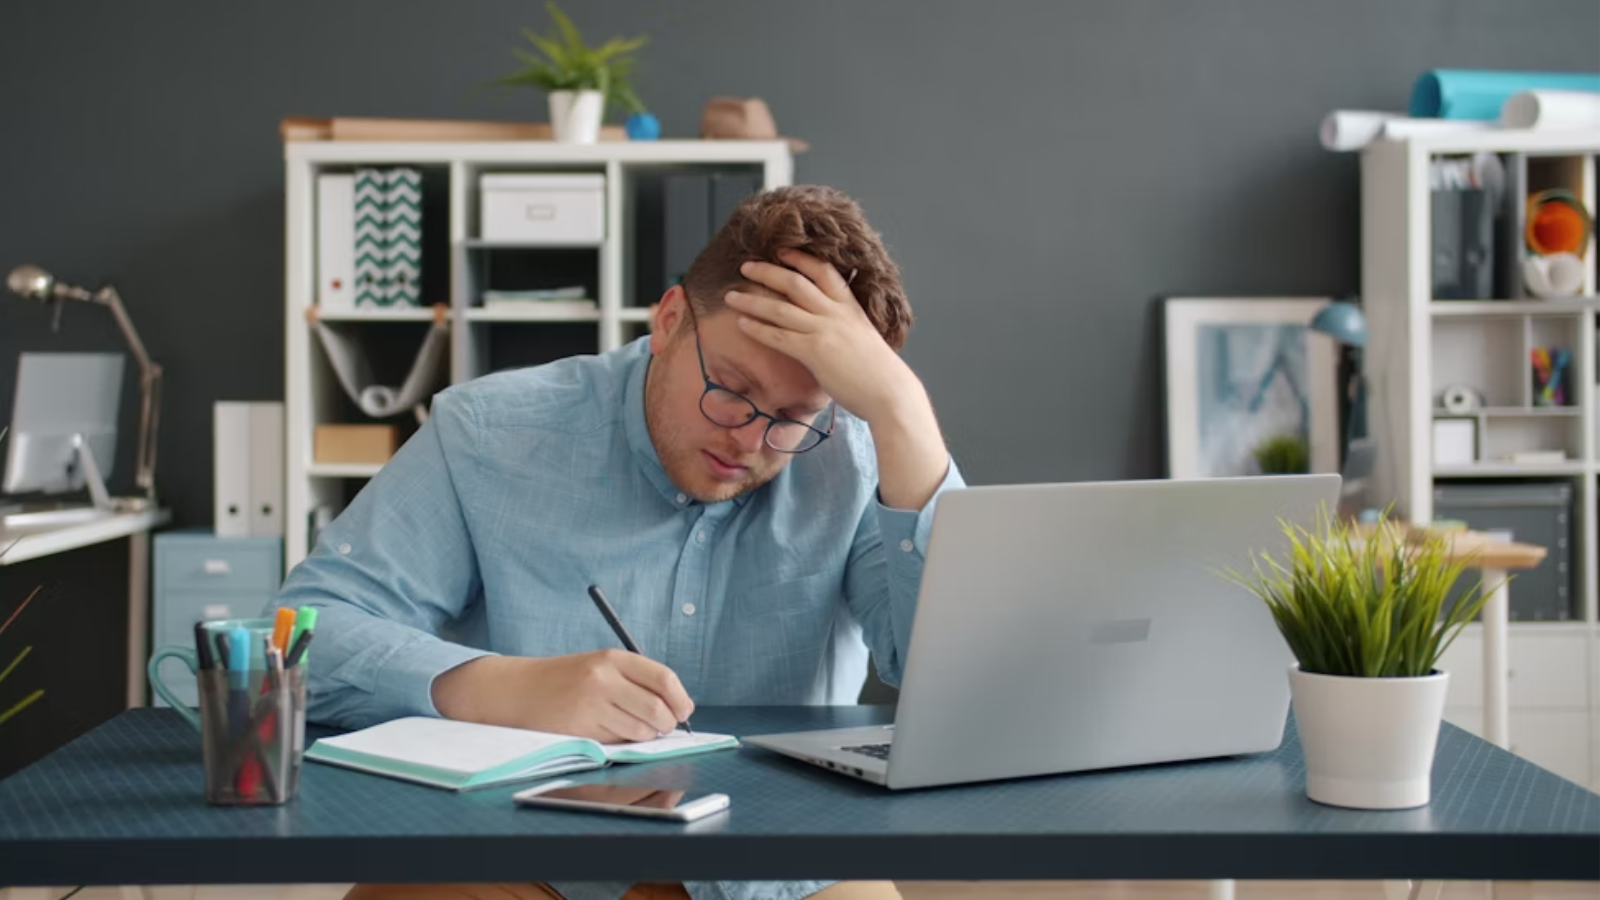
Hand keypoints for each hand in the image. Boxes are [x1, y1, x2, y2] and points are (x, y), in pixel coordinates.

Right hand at [431, 650, 695, 742]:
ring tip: (632, 729)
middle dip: (667, 724)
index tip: (684, 710)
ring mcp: (591, 705)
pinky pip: (618, 743)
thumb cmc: (565, 680)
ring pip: (640, 731)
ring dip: (645, 736)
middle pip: (657, 709)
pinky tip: (610, 733)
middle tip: (663, 727)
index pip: (664, 678)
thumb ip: (634, 680)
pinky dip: (623, 743)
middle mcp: (603, 678)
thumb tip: (676, 707)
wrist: (517, 689)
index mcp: (612, 658)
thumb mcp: (599, 666)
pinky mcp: (580, 729)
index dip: (681, 699)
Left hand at [726, 249, 919, 425]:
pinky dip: (758, 329)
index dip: (799, 258)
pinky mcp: (815, 352)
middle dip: (766, 272)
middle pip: (794, 282)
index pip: (822, 270)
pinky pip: (779, 337)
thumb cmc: (878, 370)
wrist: (889, 392)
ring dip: (751, 300)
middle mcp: (835, 312)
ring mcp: (824, 330)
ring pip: (780, 308)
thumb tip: (825, 325)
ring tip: (731, 296)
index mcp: (849, 305)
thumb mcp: (862, 335)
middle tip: (745, 267)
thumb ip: (843, 324)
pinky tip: (742, 324)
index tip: (780, 251)